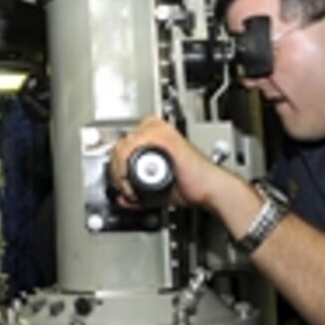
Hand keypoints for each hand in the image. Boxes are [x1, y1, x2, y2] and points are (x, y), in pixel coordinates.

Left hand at [109, 116, 234, 210]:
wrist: (208, 187)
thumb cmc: (189, 184)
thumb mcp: (155, 187)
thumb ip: (136, 190)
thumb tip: (121, 198)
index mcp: (153, 133)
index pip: (121, 144)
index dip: (116, 166)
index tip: (119, 182)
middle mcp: (155, 127)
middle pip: (119, 145)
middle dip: (116, 171)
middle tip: (124, 188)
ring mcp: (158, 129)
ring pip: (122, 148)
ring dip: (120, 173)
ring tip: (130, 189)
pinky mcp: (162, 137)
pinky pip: (130, 150)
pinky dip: (125, 170)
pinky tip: (133, 184)